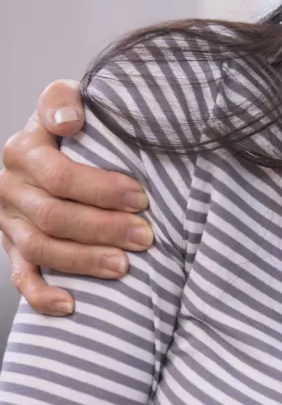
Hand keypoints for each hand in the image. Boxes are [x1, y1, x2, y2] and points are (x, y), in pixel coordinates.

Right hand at [1, 80, 151, 315]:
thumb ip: (63, 100)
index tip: (142, 197)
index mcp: (23, 151)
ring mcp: (9, 221)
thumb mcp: (66, 100)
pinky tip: (71, 304)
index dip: (102, 190)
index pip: (59, 176)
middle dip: (104, 228)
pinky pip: (22, 276)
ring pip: (41, 248)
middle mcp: (10, 187)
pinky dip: (43, 295)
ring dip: (84, 261)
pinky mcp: (13, 247)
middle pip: (54, 216)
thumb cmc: (74, 125)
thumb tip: (72, 119)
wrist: (49, 144)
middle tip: (146, 236)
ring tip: (125, 266)